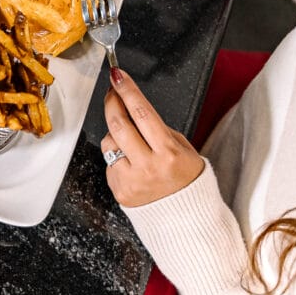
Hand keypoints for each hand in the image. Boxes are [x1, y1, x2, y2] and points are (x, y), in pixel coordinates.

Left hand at [101, 68, 204, 207]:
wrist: (186, 218)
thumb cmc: (186, 179)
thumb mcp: (183, 149)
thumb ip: (158, 130)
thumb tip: (132, 108)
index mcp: (169, 152)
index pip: (142, 114)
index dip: (127, 91)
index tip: (117, 76)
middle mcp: (149, 166)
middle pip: (119, 125)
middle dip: (112, 102)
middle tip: (112, 92)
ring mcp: (132, 180)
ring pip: (109, 143)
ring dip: (114, 134)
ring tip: (129, 139)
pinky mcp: (120, 190)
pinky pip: (109, 163)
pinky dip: (116, 157)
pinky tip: (130, 163)